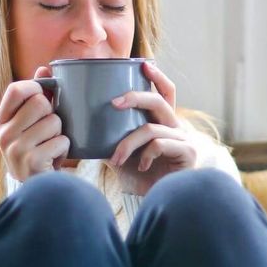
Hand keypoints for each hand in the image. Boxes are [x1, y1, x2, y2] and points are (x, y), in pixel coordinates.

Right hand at [0, 65, 69, 181]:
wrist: (36, 189)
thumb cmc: (35, 150)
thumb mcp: (29, 124)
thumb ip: (35, 96)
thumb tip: (44, 68)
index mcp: (0, 122)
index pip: (16, 89)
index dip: (35, 87)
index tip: (44, 96)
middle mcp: (3, 134)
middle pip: (40, 103)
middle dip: (53, 114)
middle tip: (49, 129)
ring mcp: (16, 149)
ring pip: (54, 121)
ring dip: (60, 133)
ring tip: (51, 145)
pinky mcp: (32, 161)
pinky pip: (61, 140)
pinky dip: (64, 148)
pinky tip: (54, 158)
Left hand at [108, 61, 199, 195]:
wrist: (154, 202)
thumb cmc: (138, 177)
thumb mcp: (119, 152)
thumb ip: (108, 136)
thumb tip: (79, 123)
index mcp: (163, 122)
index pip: (166, 92)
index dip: (157, 77)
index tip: (144, 64)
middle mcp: (176, 127)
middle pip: (158, 101)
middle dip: (135, 97)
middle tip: (113, 103)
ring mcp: (184, 140)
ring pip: (150, 128)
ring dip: (128, 143)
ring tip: (115, 159)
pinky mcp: (187, 153)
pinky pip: (159, 144)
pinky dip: (145, 154)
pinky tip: (141, 166)